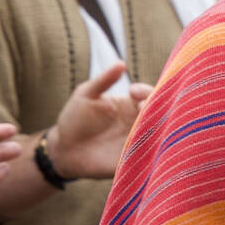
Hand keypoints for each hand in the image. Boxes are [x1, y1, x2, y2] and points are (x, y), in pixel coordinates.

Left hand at [45, 63, 152, 179]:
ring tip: (148, 130)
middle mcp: (140, 122)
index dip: (147, 92)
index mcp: (132, 105)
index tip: (134, 92)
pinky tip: (147, 150)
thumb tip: (121, 63)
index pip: (150, 95)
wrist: (64, 150)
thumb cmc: (74, 118)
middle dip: (158, 111)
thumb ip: (104, 80)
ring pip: (158, 136)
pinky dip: (152, 154)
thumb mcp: (86, 94)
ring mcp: (138, 142)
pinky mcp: (133, 160)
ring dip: (158, 132)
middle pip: (160, 115)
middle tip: (145, 110)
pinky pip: (148, 157)